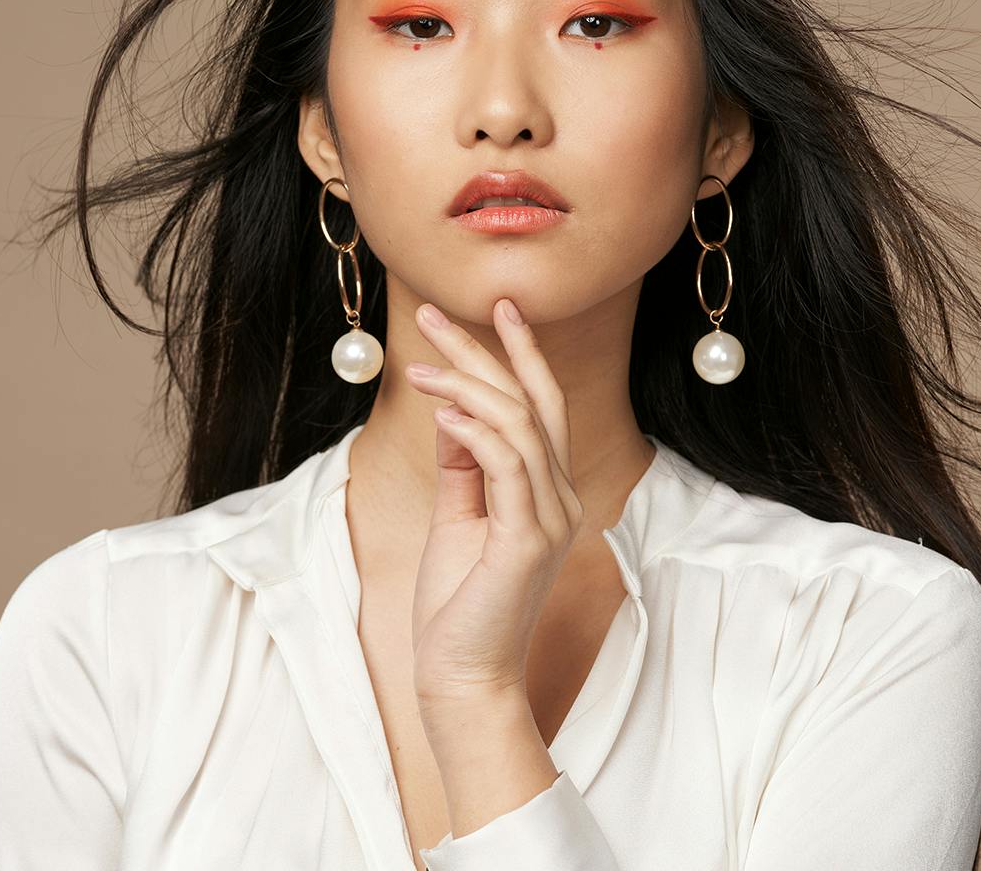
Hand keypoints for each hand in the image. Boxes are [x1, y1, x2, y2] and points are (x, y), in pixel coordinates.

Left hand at [403, 297, 582, 710]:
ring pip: (520, 424)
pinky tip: (441, 408)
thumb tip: (454, 404)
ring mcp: (551, 517)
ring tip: (420, 363)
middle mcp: (561, 496)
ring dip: (468, 384)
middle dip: (487, 350)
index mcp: (547, 490)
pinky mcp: (530, 538)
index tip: (498, 307)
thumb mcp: (458, 512)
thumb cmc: (458, 599)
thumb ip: (463, 460)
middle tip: (436, 313)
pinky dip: (474, 427)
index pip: (541, 406)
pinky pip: (507, 462)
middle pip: (532, 402)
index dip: (523, 353)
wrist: (461, 672)